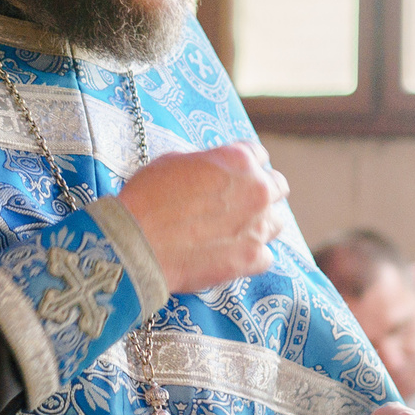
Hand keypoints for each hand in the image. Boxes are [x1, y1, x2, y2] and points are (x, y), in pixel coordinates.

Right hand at [114, 143, 287, 294]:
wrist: (136, 244)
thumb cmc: (147, 198)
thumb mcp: (173, 162)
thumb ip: (206, 164)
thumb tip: (212, 171)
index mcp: (238, 160)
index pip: (259, 155)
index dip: (244, 165)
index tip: (234, 176)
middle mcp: (256, 190)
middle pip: (278, 186)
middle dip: (261, 192)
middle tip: (238, 203)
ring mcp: (258, 226)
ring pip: (277, 222)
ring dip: (260, 224)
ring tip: (234, 232)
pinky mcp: (252, 259)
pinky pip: (265, 256)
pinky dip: (250, 256)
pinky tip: (229, 255)